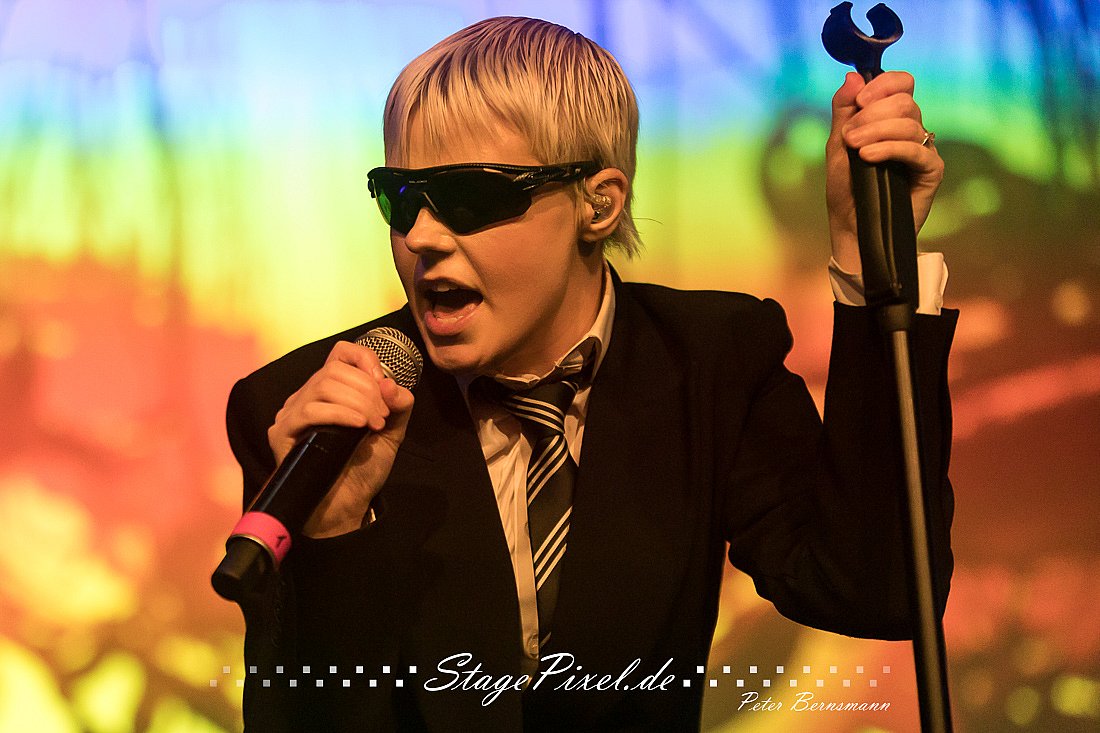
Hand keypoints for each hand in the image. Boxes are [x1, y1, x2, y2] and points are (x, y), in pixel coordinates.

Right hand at [267, 340, 414, 537]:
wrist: (347, 505)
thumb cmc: (363, 468)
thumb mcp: (391, 431)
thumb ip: (398, 406)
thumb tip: (391, 384)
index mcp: (331, 390)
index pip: (341, 353)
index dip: (364, 359)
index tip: (383, 384)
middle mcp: (307, 396)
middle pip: (334, 369)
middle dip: (367, 390)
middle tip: (382, 416)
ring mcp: (292, 413)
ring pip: (322, 385)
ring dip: (357, 401)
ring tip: (373, 424)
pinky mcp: (282, 433)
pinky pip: (309, 410)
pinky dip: (339, 413)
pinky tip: (358, 426)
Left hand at [826, 71, 944, 271]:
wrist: (852, 227)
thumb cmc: (846, 188)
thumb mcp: (838, 145)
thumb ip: (844, 111)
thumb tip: (852, 77)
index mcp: (891, 119)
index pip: (901, 84)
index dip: (882, 85)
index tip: (859, 101)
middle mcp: (911, 130)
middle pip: (905, 101)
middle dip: (872, 114)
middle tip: (849, 136)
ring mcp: (923, 150)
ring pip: (910, 123)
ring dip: (876, 131)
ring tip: (854, 148)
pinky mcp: (931, 171)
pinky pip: (917, 150)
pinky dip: (890, 149)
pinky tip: (868, 157)